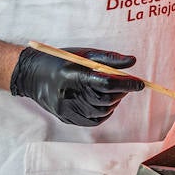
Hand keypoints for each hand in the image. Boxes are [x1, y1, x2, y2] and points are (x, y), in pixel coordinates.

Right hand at [10, 46, 145, 125]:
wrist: (33, 75)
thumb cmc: (63, 61)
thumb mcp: (85, 54)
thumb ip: (109, 58)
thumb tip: (132, 62)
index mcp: (73, 75)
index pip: (105, 83)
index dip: (126, 84)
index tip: (141, 83)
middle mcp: (68, 94)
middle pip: (105, 99)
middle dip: (121, 92)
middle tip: (127, 84)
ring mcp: (66, 109)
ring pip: (102, 111)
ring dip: (114, 102)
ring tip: (113, 91)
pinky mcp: (66, 118)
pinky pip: (93, 120)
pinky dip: (105, 112)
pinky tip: (104, 102)